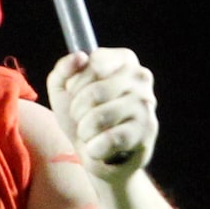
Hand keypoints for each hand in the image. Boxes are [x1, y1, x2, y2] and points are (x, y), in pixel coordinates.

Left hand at [48, 46, 157, 180]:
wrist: (95, 151)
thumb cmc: (81, 114)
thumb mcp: (62, 88)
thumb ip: (63, 68)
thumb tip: (80, 57)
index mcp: (123, 60)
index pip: (92, 64)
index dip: (75, 84)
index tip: (76, 94)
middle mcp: (141, 77)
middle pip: (94, 92)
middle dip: (78, 111)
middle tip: (82, 118)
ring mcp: (146, 104)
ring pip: (100, 117)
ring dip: (85, 131)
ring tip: (91, 133)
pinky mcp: (147, 131)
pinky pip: (110, 139)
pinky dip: (95, 148)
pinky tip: (101, 147)